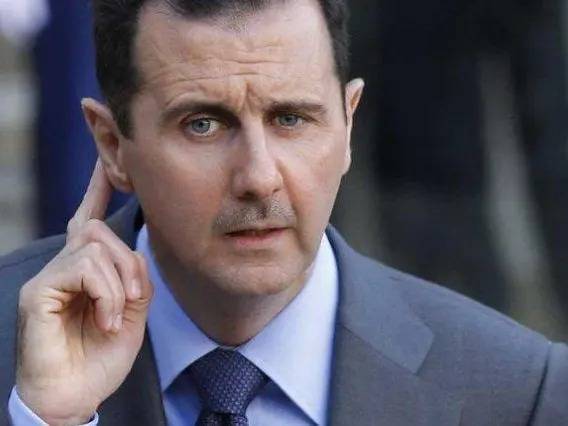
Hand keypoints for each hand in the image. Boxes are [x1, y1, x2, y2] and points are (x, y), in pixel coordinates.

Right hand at [16, 160, 152, 424]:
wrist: (76, 397)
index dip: (96, 189)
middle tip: (135, 298)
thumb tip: (132, 252)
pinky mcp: (40, 291)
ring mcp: (49, 277)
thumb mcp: (131, 314)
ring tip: (115, 317)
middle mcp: (64, 267)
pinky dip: (105, 293)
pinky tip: (104, 319)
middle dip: (129, 262)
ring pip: (96, 247)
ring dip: (119, 283)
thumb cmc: (100, 359)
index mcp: (87, 271)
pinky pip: (83, 267)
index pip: (90, 220)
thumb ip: (133, 278)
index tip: (106, 160)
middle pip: (101, 231)